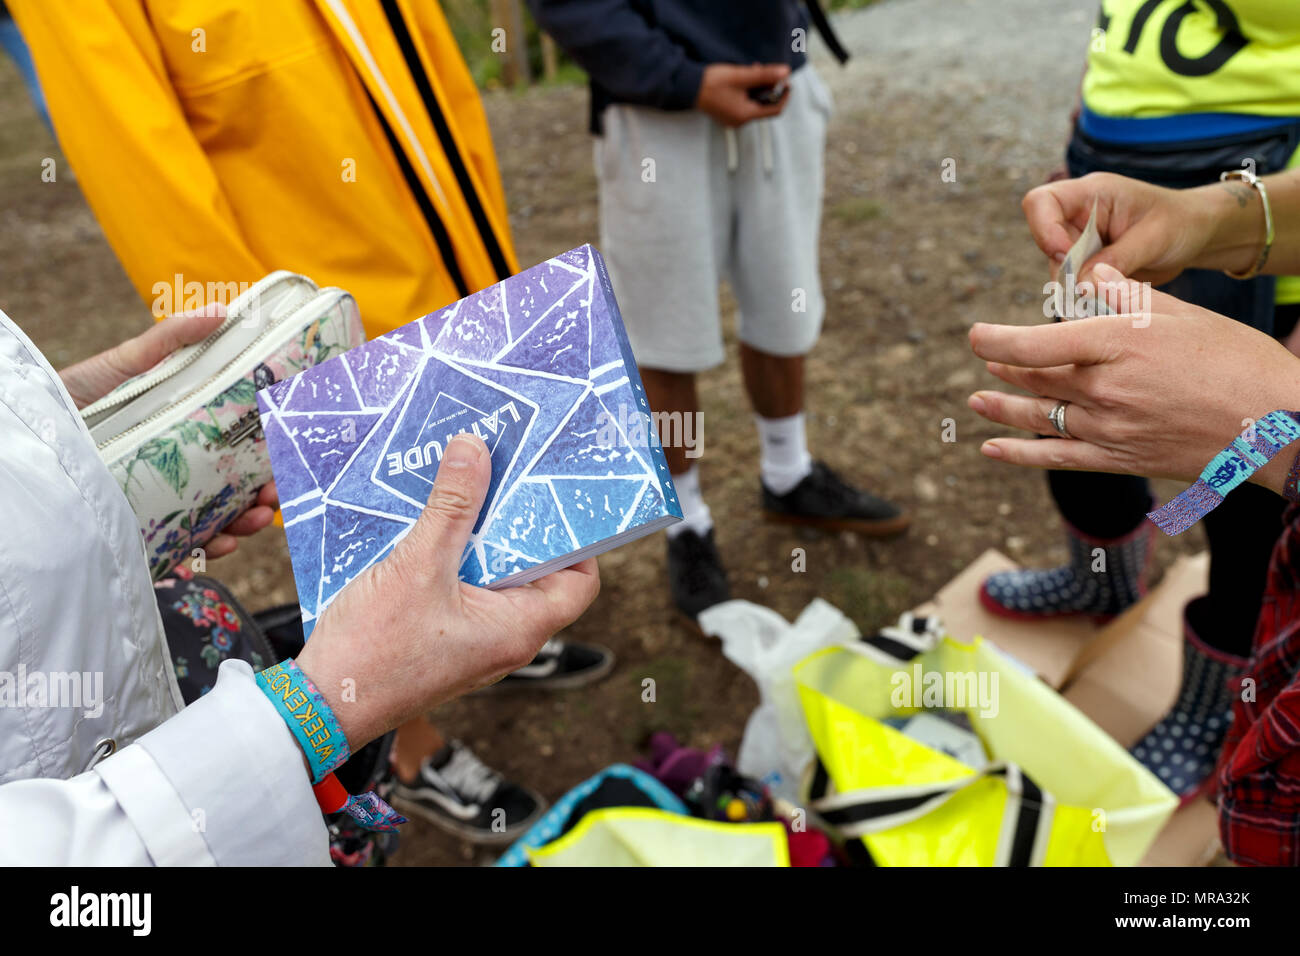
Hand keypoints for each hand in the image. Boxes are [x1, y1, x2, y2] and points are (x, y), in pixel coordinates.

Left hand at [60, 304, 278, 555]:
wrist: (31, 434)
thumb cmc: (74, 397)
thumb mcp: (126, 364)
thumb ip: (171, 339)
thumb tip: (223, 312)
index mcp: (186, 437)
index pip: (239, 451)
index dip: (268, 457)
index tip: (286, 457)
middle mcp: (179, 474)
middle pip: (236, 491)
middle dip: (265, 497)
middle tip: (275, 496)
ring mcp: (162, 505)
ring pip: (217, 523)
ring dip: (245, 525)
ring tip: (252, 519)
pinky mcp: (141, 532)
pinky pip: (182, 550)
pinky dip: (206, 550)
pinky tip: (217, 543)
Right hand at [295, 433, 600, 748]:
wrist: (323, 705)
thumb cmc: (375, 653)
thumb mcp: (418, 565)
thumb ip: (451, 507)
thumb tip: (474, 449)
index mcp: (519, 628)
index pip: (579, 581)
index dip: (577, 538)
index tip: (556, 496)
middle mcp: (505, 637)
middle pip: (533, 570)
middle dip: (516, 522)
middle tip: (504, 474)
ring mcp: (473, 639)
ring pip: (491, 575)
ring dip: (476, 534)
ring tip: (463, 487)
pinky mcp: (443, 636)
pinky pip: (460, 586)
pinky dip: (450, 554)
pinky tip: (426, 521)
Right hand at [695, 63, 790, 127]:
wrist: (687, 86)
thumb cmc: (713, 82)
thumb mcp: (742, 76)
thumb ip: (765, 75)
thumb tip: (786, 72)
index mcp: (745, 116)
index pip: (775, 110)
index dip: (784, 95)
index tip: (787, 81)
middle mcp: (740, 121)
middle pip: (764, 106)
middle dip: (768, 88)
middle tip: (765, 70)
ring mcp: (732, 119)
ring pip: (753, 103)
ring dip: (757, 88)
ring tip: (752, 70)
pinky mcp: (726, 114)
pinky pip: (743, 104)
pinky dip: (747, 92)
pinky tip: (742, 79)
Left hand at [966, 265, 1299, 493]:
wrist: (1278, 424)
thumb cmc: (1238, 361)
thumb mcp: (1184, 315)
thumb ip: (1129, 297)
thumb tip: (1093, 275)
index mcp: (1118, 344)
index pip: (1037, 343)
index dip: (997, 341)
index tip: (976, 336)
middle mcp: (1104, 388)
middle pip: (1037, 378)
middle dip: (1007, 369)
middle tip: (987, 360)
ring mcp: (1108, 428)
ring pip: (1041, 416)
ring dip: (1003, 408)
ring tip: (976, 401)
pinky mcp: (1119, 458)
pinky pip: (1057, 457)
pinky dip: (1019, 454)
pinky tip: (991, 448)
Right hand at [1021, 171, 1221, 284]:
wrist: (1196, 235)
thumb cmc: (1180, 223)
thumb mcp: (1154, 238)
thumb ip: (1117, 259)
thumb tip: (1080, 286)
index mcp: (1092, 193)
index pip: (1041, 202)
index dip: (1044, 230)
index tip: (1065, 257)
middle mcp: (1078, 215)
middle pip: (1046, 243)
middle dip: (1066, 271)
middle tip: (1093, 292)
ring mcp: (1080, 240)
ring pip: (1057, 269)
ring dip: (1076, 289)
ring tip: (1107, 301)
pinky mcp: (1086, 263)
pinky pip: (1071, 283)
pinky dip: (1084, 297)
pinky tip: (1107, 302)